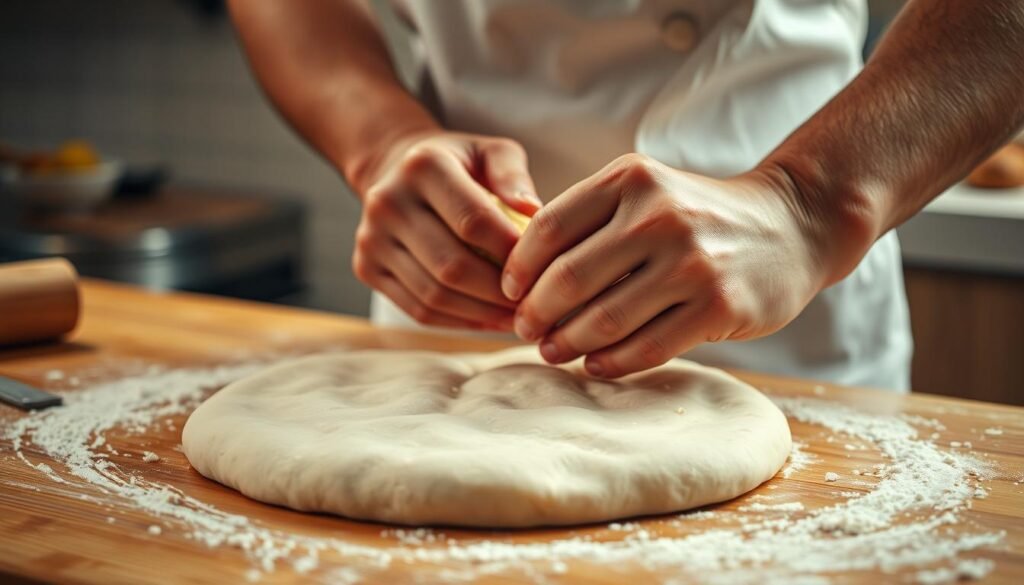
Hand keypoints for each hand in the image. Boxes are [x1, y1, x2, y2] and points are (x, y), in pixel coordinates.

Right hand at [351, 130, 541, 329]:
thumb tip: (534, 211)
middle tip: (535, 304)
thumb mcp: (490, 152)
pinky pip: (418, 310)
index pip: (474, 221)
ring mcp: (371, 239)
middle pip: (452, 265)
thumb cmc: (458, 164)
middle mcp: (388, 201)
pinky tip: (489, 322)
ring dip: (482, 314)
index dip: (512, 253)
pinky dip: (459, 322)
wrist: (395, 169)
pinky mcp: (366, 268)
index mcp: (422, 165)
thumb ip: (513, 175)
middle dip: (499, 293)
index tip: (544, 270)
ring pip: (434, 295)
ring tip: (518, 318)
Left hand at [501, 153, 833, 376]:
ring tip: (552, 351)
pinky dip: (611, 363)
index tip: (510, 291)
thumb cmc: (699, 215)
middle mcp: (660, 216)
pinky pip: (647, 347)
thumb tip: (521, 275)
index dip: (518, 268)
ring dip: (567, 343)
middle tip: (525, 329)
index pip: (549, 228)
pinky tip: (594, 365)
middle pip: (569, 279)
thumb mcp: (646, 192)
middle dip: (535, 313)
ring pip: (604, 320)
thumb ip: (591, 220)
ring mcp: (692, 263)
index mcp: (631, 180)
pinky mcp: (718, 307)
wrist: (790, 225)